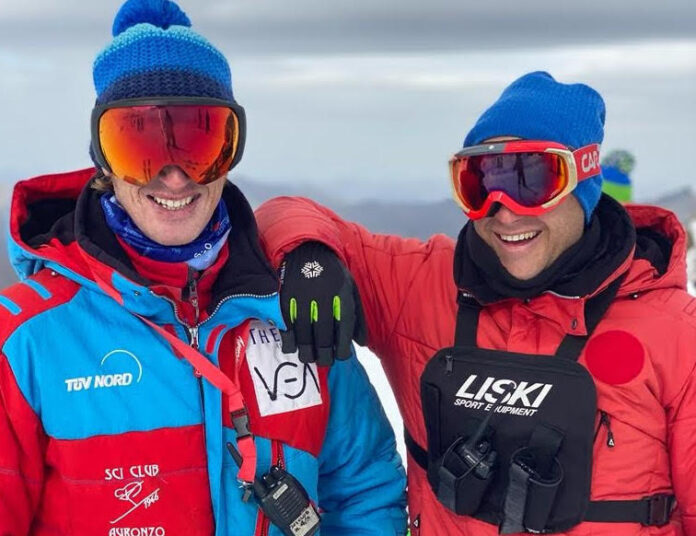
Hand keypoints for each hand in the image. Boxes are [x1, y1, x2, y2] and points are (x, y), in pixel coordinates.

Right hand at [279, 241, 366, 364]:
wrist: (306, 249)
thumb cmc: (332, 273)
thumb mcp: (350, 288)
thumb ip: (356, 316)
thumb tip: (360, 343)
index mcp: (342, 299)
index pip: (344, 334)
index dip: (342, 351)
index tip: (339, 355)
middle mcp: (324, 303)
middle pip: (323, 342)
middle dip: (324, 357)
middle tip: (323, 361)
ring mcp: (303, 304)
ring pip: (304, 340)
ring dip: (307, 354)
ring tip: (309, 357)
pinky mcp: (285, 303)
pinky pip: (287, 331)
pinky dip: (290, 343)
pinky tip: (293, 346)